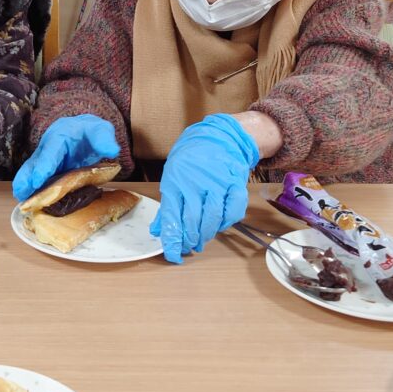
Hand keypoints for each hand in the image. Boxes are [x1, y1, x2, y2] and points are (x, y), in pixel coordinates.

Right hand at [12, 114, 119, 200]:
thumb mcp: (101, 130)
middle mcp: (48, 147)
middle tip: (21, 192)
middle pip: (35, 162)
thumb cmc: (91, 131)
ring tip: (21, 200)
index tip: (37, 180)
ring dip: (25, 185)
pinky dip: (32, 189)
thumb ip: (104, 138)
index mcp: (60, 135)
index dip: (43, 166)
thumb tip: (111, 149)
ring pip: (33, 171)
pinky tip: (28, 201)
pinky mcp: (48, 170)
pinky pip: (38, 179)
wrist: (85, 132)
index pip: (50, 151)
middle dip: (27, 177)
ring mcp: (46, 159)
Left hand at [149, 114, 259, 262]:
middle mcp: (195, 183)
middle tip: (188, 248)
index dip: (172, 239)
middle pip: (191, 221)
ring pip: (212, 218)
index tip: (172, 254)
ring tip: (200, 242)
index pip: (171, 217)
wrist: (218, 137)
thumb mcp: (172, 177)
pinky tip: (219, 226)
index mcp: (175, 181)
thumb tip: (157, 231)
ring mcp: (217, 183)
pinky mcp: (235, 183)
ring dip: (206, 235)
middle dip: (189, 240)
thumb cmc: (191, 159)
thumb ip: (167, 205)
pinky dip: (227, 223)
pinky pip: (233, 210)